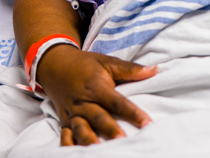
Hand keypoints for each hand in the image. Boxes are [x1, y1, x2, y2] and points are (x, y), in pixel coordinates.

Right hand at [35, 44, 157, 145]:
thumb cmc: (85, 64)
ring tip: (100, 152)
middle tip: (124, 142)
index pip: (118, 102)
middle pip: (99, 118)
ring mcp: (72, 113)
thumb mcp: (107, 62)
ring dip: (89, 141)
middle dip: (111, 131)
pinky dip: (68, 147)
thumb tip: (154, 70)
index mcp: (97, 87)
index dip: (133, 113)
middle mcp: (83, 102)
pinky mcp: (64, 121)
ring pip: (81, 130)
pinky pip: (65, 136)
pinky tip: (75, 155)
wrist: (55, 65)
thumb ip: (130, 69)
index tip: (147, 123)